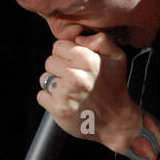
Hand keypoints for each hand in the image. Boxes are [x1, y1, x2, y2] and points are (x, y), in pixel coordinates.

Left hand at [36, 25, 141, 149]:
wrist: (116, 121)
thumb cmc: (114, 88)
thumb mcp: (117, 58)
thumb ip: (101, 40)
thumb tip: (78, 39)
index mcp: (86, 59)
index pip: (58, 46)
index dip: (66, 54)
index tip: (77, 64)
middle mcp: (74, 75)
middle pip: (50, 61)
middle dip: (60, 69)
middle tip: (76, 80)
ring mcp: (65, 93)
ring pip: (45, 78)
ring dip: (55, 84)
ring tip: (71, 91)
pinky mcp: (58, 108)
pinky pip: (41, 96)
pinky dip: (50, 99)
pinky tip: (66, 101)